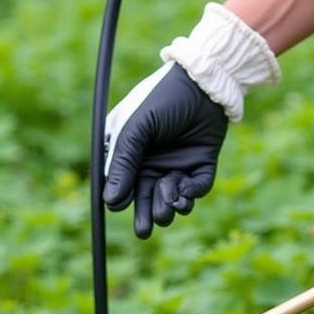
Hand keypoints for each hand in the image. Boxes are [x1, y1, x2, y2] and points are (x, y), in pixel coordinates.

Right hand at [103, 3, 279, 238]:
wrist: (204, 83)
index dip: (121, 199)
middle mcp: (153, 163)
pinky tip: (185, 193)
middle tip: (144, 231)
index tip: (120, 204)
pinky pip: (195, 190)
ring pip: (171, 201)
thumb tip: (110, 202)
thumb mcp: (136, 128)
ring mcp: (178, 166)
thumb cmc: (162, 99)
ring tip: (170, 205)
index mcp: (131, 154)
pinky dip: (189, 195)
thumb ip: (123, 162)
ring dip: (168, 207)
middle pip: (146, 200)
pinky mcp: (202, 167)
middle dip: (146, 216)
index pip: (122, 186)